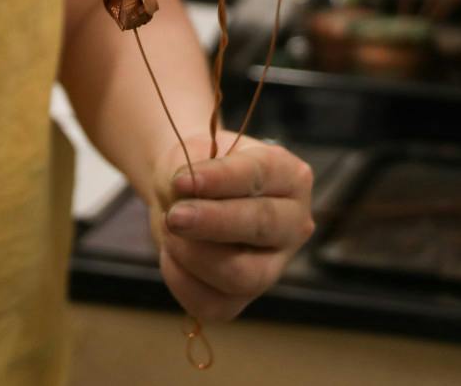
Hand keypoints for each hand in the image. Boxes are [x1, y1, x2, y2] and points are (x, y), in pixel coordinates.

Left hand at [148, 135, 315, 323]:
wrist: (184, 197)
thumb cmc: (197, 172)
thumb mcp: (191, 156)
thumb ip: (189, 174)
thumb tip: (183, 200)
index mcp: (291, 177)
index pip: (260, 175)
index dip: (220, 179)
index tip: (181, 181)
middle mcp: (293, 224)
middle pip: (261, 226)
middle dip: (213, 222)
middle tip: (174, 216)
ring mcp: (273, 267)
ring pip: (242, 275)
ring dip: (194, 254)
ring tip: (168, 229)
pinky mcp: (242, 300)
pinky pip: (213, 303)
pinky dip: (181, 279)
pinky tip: (171, 253)